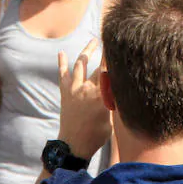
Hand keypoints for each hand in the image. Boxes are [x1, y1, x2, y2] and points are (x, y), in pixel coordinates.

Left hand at [57, 39, 109, 159]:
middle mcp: (87, 88)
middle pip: (98, 65)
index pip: (110, 71)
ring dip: (87, 51)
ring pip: (81, 64)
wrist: (73, 145)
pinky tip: (62, 53)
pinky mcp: (65, 92)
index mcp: (101, 96)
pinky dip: (62, 63)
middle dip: (105, 51)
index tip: (121, 44)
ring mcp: (74, 89)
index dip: (115, 57)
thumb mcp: (110, 119)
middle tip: (110, 38)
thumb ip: (112, 101)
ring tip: (93, 41)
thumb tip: (120, 89)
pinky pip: (63, 74)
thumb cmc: (96, 135)